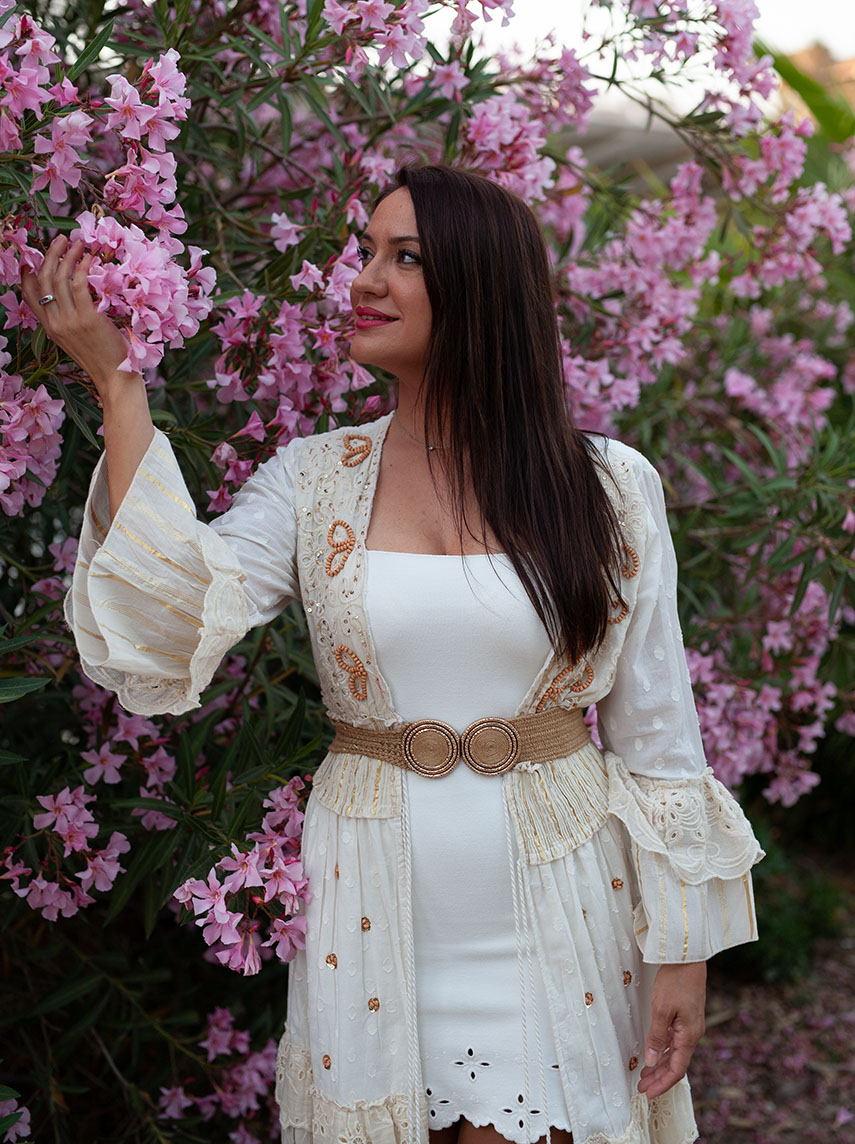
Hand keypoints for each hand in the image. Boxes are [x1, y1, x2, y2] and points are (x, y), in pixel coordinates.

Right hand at [20, 235, 138, 394]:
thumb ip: (71, 321)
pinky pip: (80, 285)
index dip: (28, 274)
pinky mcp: (88, 319)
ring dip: (68, 256)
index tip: (33, 258)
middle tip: (61, 239)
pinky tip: (90, 259)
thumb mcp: (78, 341)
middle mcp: (55, 323)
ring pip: (60, 279)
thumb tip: (77, 296)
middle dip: (50, 255)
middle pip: (43, 280)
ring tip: (78, 244)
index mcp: (50, 329)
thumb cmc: (104, 360)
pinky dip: (83, 268)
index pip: (29, 297)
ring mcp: (70, 321)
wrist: (115, 379)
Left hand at [637, 962, 705, 1099]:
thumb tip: (650, 1061)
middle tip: (641, 1087)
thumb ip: (656, 1037)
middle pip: (675, 1064)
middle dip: (659, 1078)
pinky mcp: (687, 1017)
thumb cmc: (676, 981)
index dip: (662, 1084)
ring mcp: (691, 1026)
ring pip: (675, 1053)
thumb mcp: (661, 1009)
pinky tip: (654, 1054)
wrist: (688, 958)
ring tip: (644, 1075)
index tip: (648, 1094)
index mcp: (689, 1036)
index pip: (676, 1070)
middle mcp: (693, 1034)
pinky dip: (664, 1051)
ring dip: (660, 1065)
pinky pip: (676, 1041)